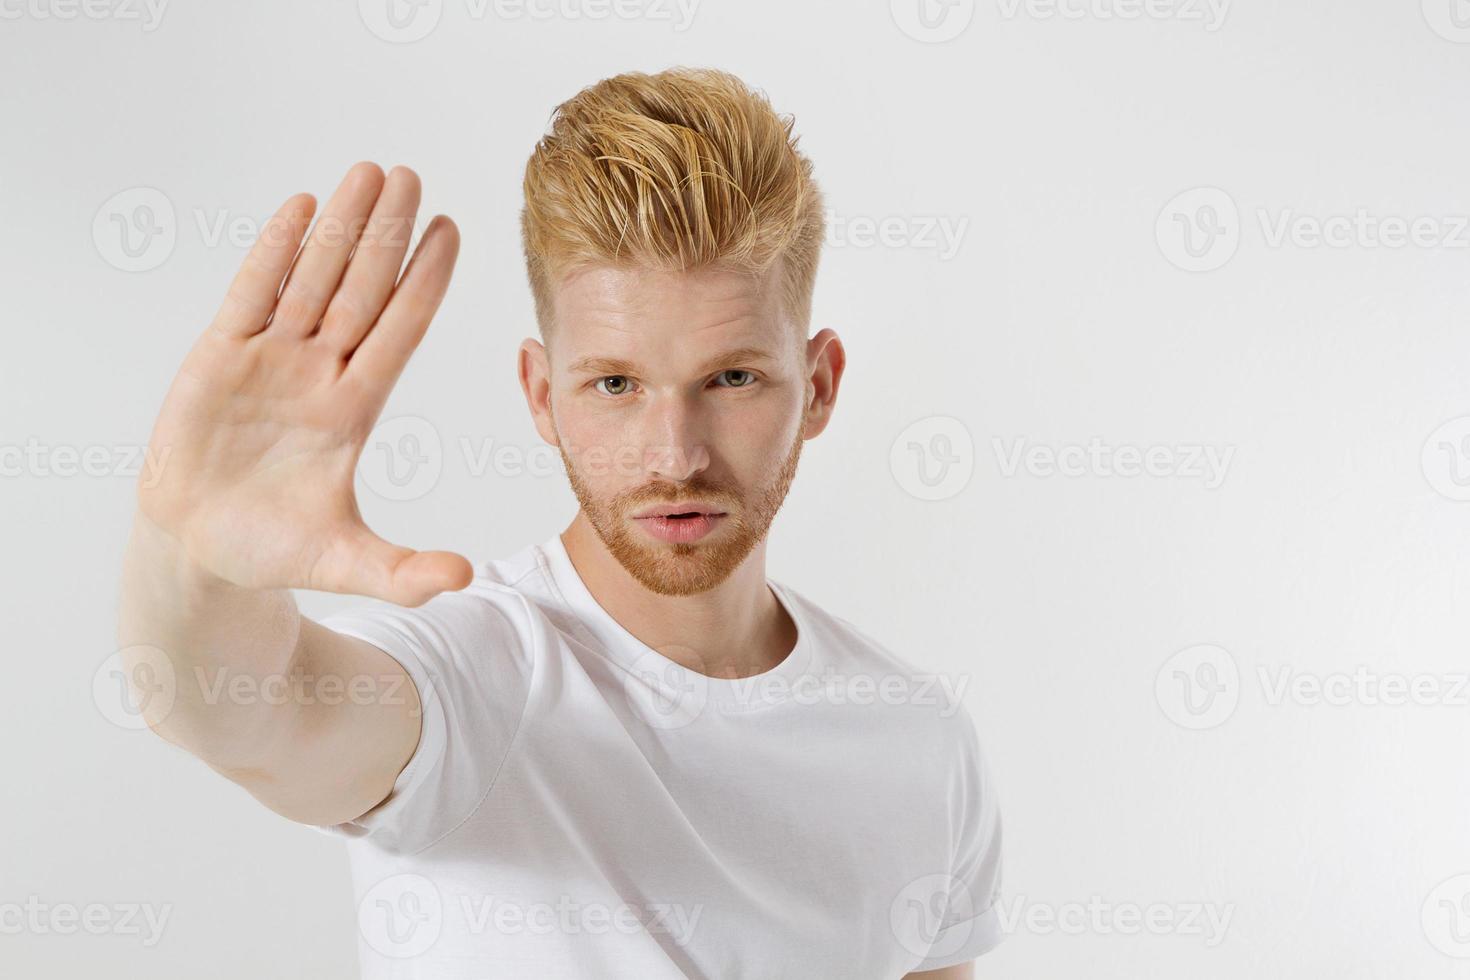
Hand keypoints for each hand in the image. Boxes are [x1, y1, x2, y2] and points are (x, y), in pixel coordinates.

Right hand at [137, 162, 470, 606]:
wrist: (201, 550)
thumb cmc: (275, 550)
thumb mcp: (347, 565)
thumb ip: (404, 571)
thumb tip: (466, 580)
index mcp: (353, 410)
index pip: (399, 332)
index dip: (424, 283)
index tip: (450, 232)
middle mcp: (319, 373)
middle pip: (361, 290)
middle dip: (386, 235)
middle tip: (411, 176)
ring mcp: (270, 360)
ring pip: (312, 280)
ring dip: (339, 229)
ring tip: (368, 173)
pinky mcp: (219, 359)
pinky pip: (251, 295)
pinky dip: (273, 254)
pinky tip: (300, 209)